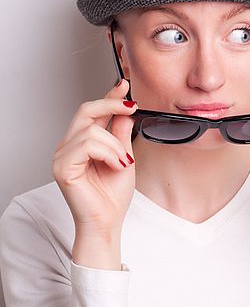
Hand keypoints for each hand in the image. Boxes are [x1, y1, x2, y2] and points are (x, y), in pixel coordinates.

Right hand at [52, 79, 137, 242]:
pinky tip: (117, 165)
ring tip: (123, 162)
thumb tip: (124, 111)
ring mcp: (62, 156)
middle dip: (111, 104)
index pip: (93, 112)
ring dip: (115, 145)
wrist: (107, 222)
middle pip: (85, 110)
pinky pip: (87, 145)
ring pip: (91, 130)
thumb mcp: (124, 157)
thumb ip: (121, 134)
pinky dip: (108, 153)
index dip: (108, 97)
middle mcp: (68, 146)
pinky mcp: (62, 167)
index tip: (124, 84)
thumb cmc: (112, 196)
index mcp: (81, 143)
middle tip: (131, 107)